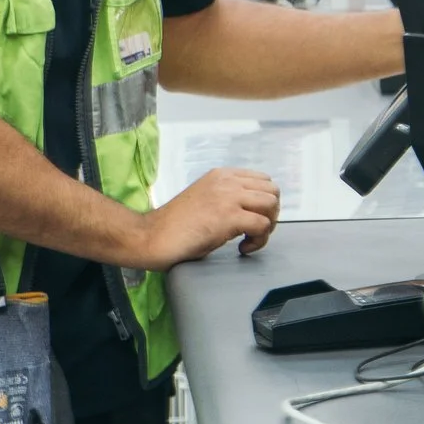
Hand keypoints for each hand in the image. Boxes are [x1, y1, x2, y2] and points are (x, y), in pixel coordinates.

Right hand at [134, 167, 279, 267]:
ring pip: (271, 205)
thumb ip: (227, 196)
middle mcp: (227, 181)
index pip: (263, 180)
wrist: (151, 236)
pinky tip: (242, 248)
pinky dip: (259, 241)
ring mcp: (228, 197)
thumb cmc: (175, 225)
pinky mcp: (228, 217)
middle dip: (270, 214)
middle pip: (272, 191)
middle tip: (254, 231)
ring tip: (249, 239)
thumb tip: (253, 209)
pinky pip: (262, 225)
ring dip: (267, 226)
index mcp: (221, 175)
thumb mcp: (205, 198)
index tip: (253, 219)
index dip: (264, 202)